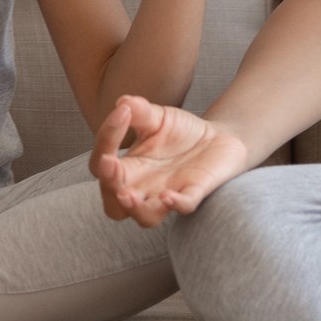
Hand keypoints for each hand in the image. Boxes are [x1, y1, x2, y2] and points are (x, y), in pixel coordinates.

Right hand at [91, 94, 250, 226]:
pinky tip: (169, 196)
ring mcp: (168, 193)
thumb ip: (140, 111)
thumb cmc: (179, 131)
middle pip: (113, 205)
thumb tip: (122, 102)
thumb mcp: (157, 116)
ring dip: (135, 209)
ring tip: (128, 195)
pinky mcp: (194, 192)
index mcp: (128, 168)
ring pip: (146, 218)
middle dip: (109, 187)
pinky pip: (184, 206)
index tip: (121, 112)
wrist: (218, 137)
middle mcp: (143, 187)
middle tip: (110, 164)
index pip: (103, 163)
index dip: (106, 139)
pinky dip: (177, 204)